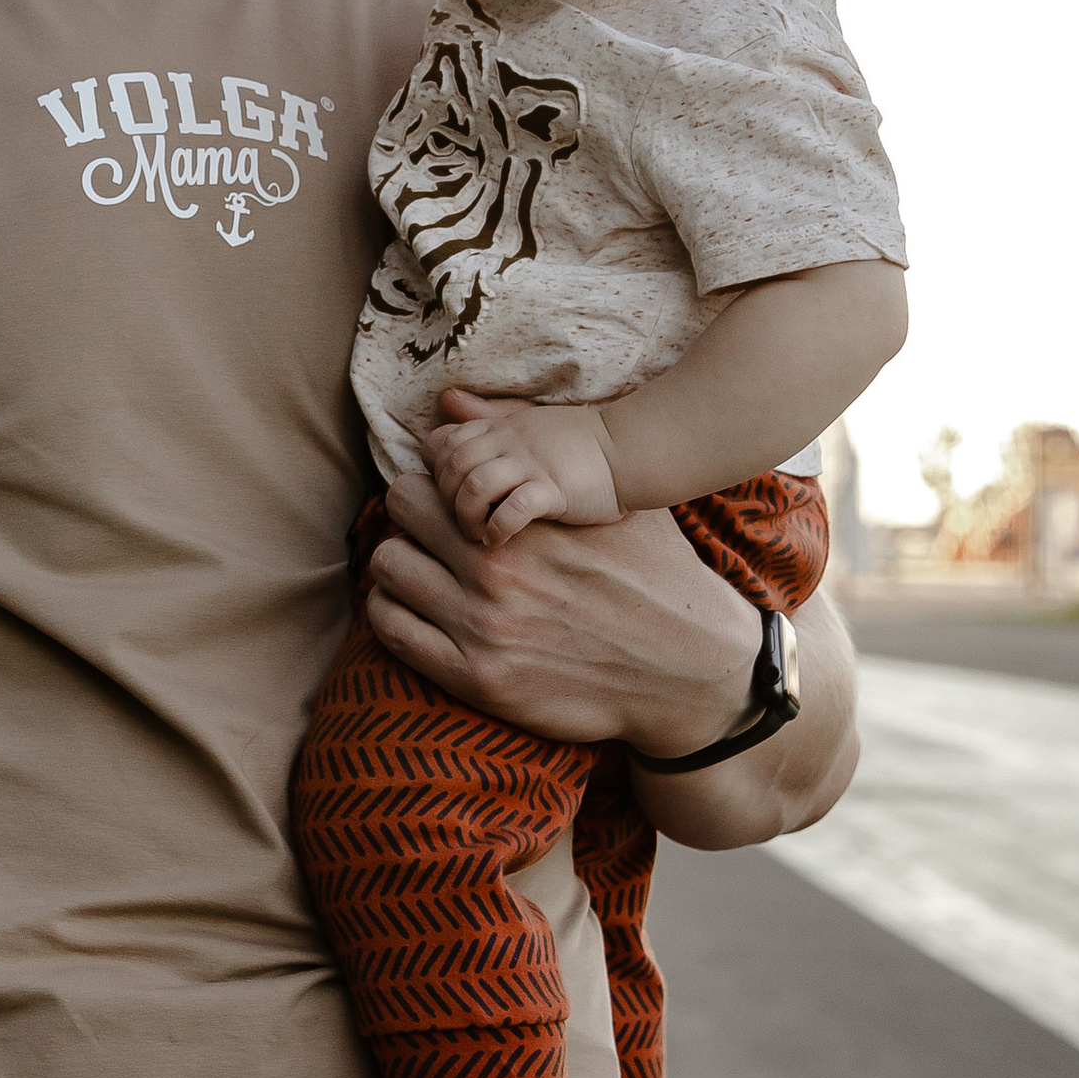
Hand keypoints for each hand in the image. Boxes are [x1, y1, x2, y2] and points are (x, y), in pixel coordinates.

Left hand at [365, 475, 858, 843]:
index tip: (444, 496)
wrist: (690, 673)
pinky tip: (417, 610)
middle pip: (401, 510)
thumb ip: (540, 458)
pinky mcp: (478, 678)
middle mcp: (498, 569)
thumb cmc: (657, 578)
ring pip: (388, 568)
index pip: (434, 473)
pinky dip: (393, 613)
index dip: (433, 480)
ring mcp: (483, 627)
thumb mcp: (613, 507)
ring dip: (398, 564)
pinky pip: (392, 632)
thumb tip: (457, 399)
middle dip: (411, 515)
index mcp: (530, 520)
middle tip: (429, 532)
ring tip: (422, 571)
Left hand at [426, 388, 619, 544]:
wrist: (631, 450)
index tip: (450, 494)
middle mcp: (511, 442)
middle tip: (461, 522)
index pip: (445, 442)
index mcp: (501, 428)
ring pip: (474, 485)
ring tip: (477, 534)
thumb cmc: (578, 444)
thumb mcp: (526, 422)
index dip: (438, 470)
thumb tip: (446, 398)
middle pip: (453, 465)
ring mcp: (533, 464)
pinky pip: (514, 509)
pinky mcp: (555, 489)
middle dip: (447, 499)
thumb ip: (486, 416)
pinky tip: (499, 540)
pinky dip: (498, 528)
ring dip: (467, 516)